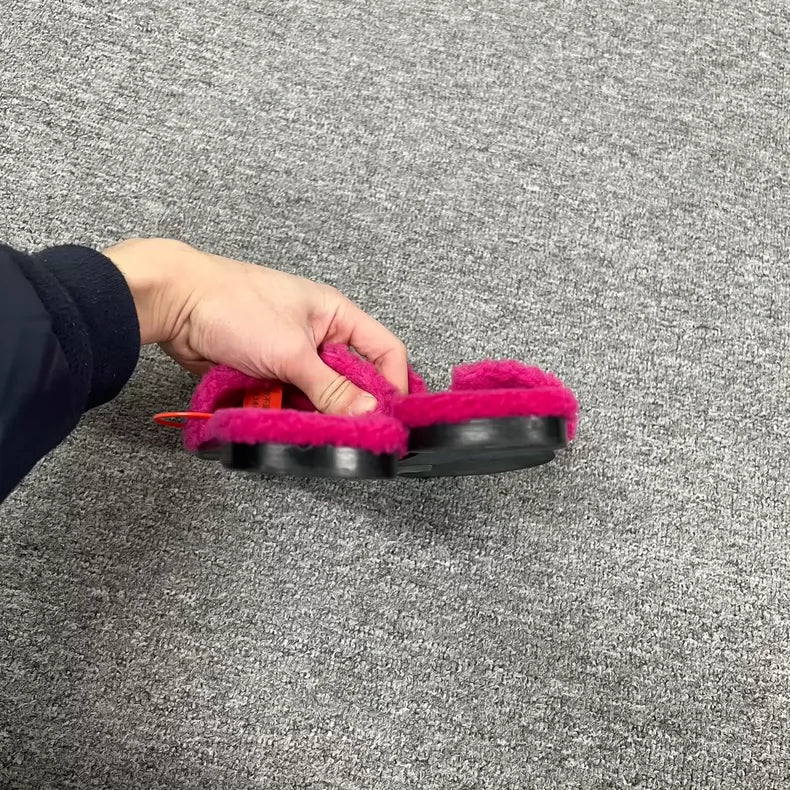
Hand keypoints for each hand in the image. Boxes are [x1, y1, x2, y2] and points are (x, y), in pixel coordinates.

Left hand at [105, 239, 407, 414]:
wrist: (174, 303)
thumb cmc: (236, 307)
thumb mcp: (291, 352)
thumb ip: (331, 387)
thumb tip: (370, 412)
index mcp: (336, 316)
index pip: (384, 350)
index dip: (394, 382)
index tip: (393, 418)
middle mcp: (319, 335)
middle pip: (352, 378)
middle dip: (353, 406)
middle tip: (356, 436)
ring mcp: (291, 355)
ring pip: (319, 394)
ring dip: (318, 413)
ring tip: (320, 436)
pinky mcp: (267, 372)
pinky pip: (291, 399)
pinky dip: (291, 413)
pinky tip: (292, 428)